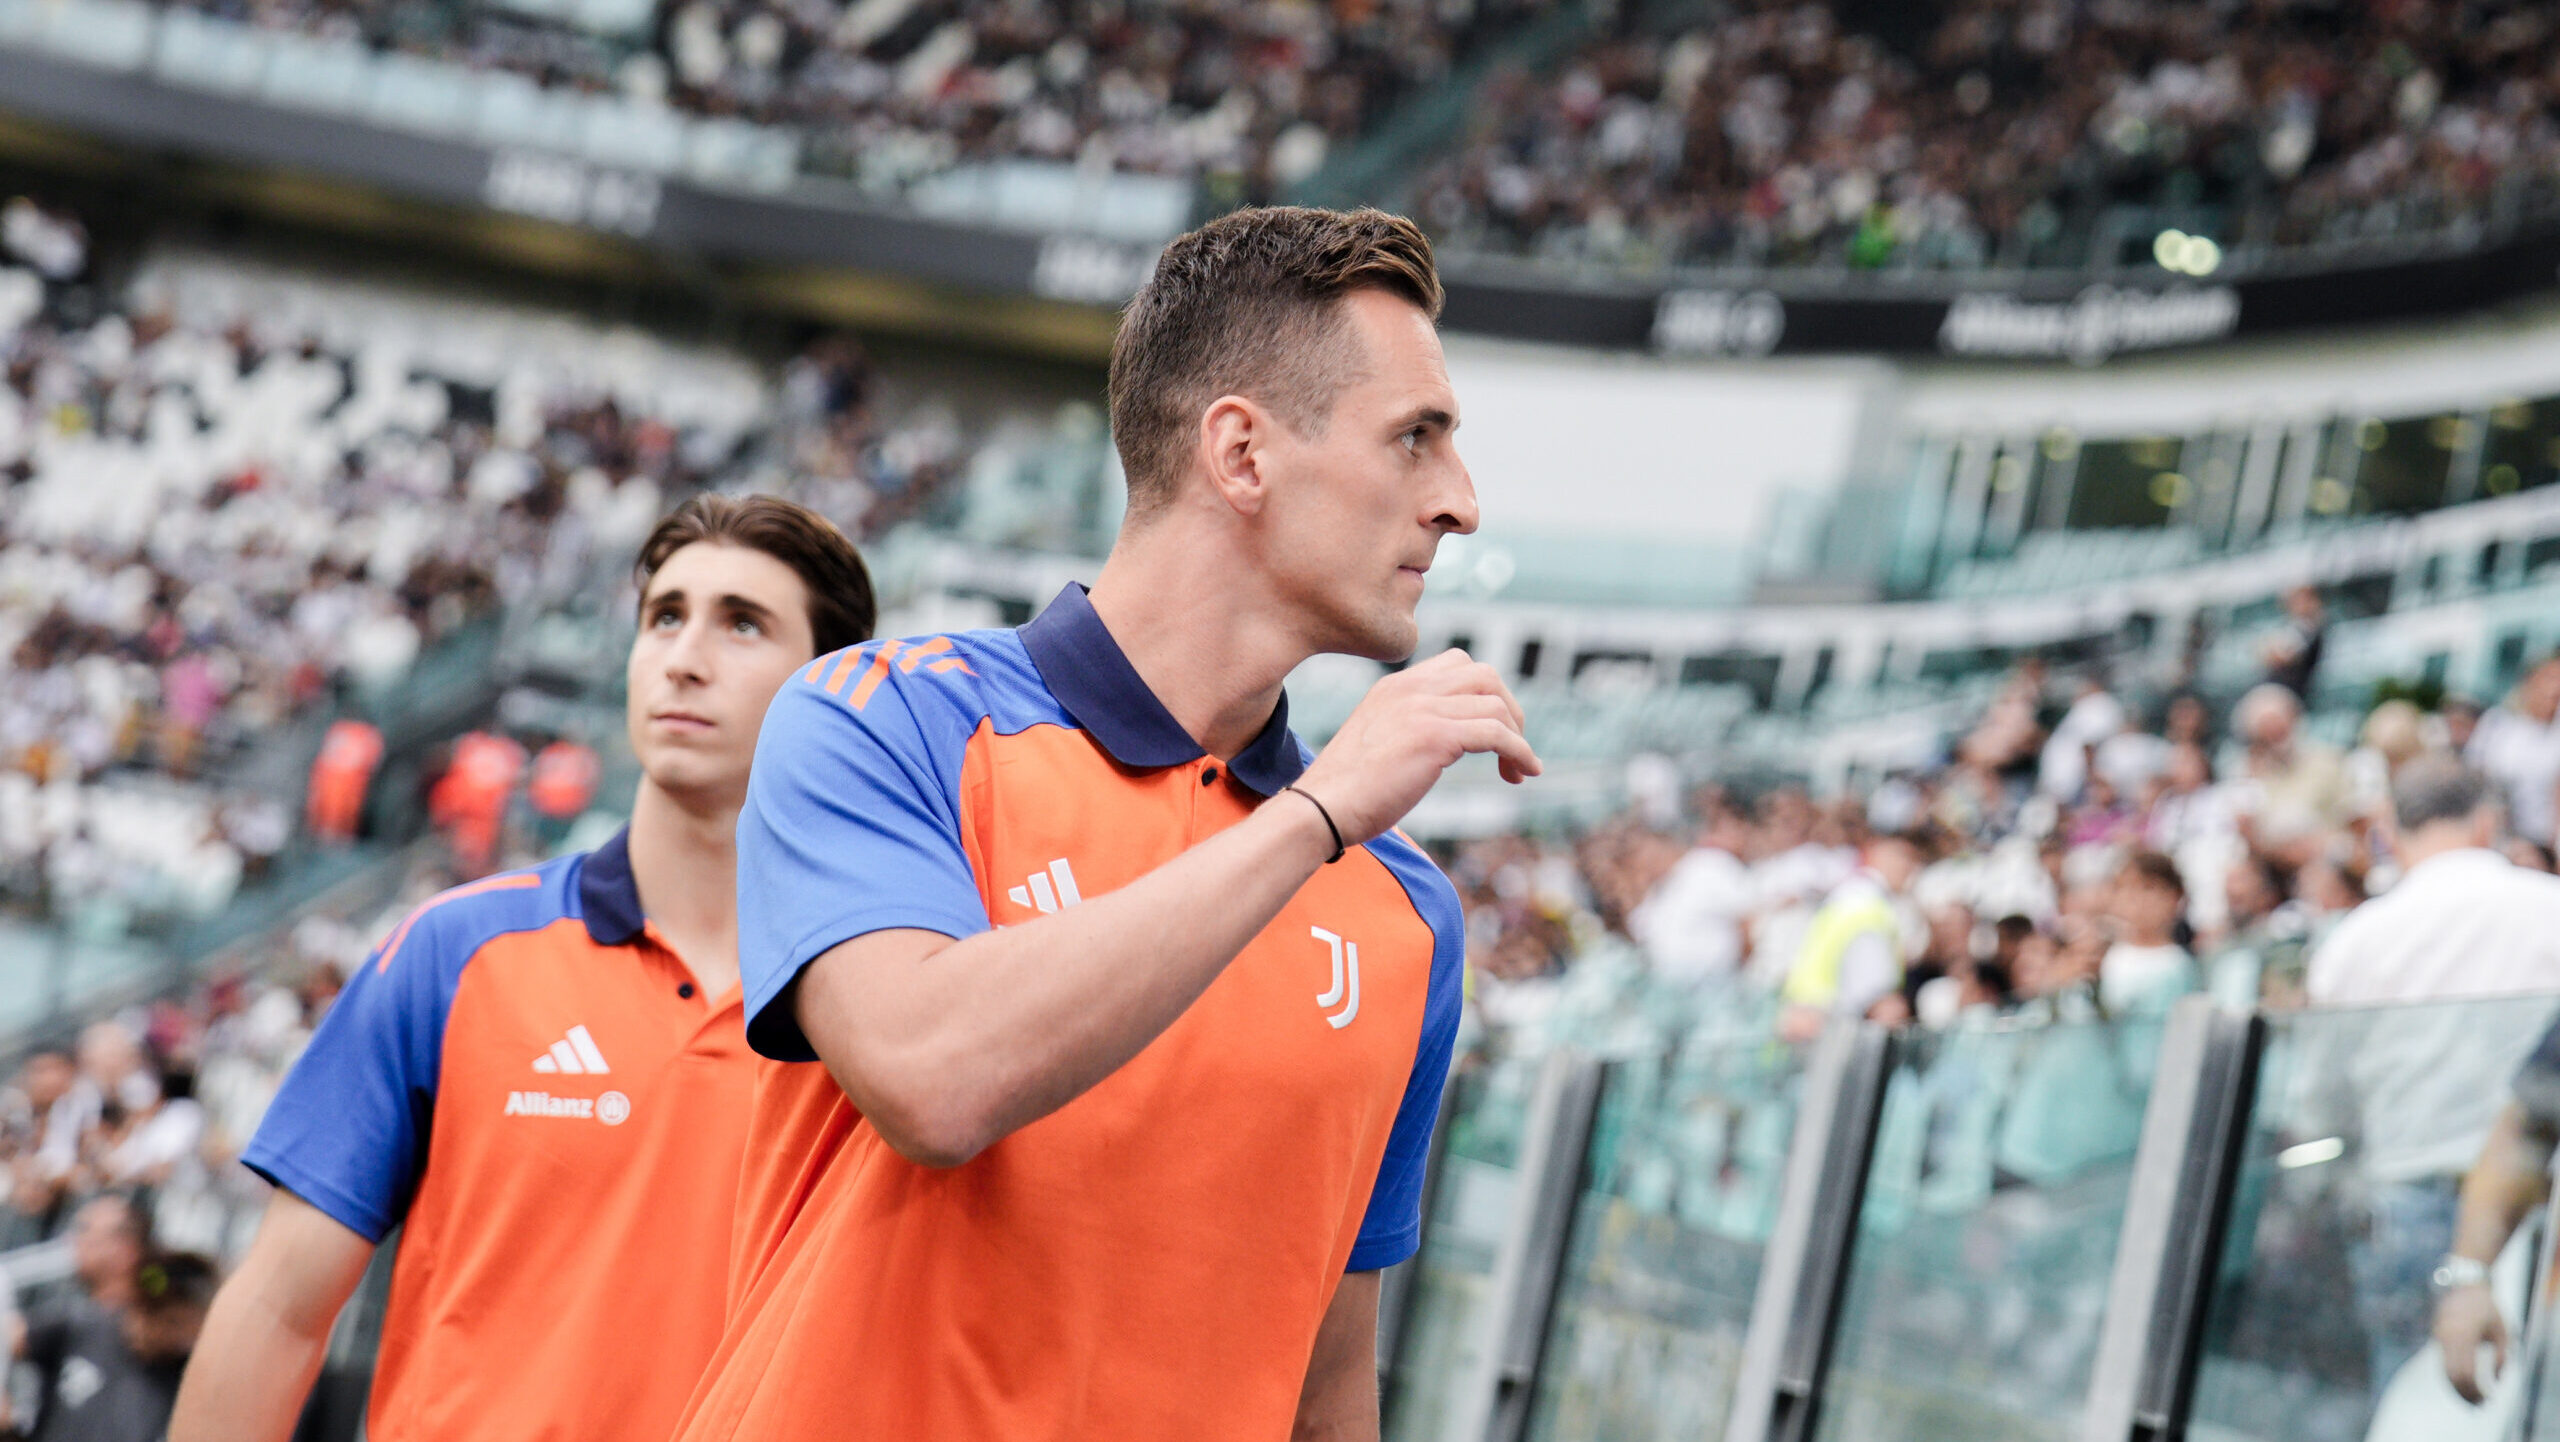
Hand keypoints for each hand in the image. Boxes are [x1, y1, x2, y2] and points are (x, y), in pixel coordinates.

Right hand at [1294, 650, 1539, 843]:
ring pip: (1496, 704)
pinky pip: (1496, 733)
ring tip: (1518, 770)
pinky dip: (1520, 751)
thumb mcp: (1378, 742)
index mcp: (1395, 686)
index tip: (1492, 730)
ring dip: (1518, 737)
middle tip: (1513, 747)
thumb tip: (1445, 745)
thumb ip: (1408, 729)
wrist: (1321, 808)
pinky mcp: (1434, 736)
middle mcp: (1410, 688)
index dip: (1485, 694)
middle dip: (1510, 709)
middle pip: (1485, 675)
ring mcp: (1422, 708)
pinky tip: (1524, 772)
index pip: (1458, 664)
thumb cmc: (1345, 790)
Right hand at [2437, 1282, 2506, 1403]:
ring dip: (2458, 1388)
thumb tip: (2497, 1380)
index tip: (2488, 1398)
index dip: (2476, 1389)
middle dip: (2465, 1393)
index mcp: (2464, 1335)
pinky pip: (2444, 1362)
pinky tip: (2464, 1385)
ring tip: (2473, 1399)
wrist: (2464, 1284)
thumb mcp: (2503, 1332)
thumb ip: (2503, 1357)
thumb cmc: (2487, 1308)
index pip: (2466, 1372)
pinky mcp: (2438, 1337)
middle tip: (2480, 1404)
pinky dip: (2453, 1377)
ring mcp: (2440, 1336)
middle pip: (2452, 1375)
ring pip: (2445, 1370)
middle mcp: (2447, 1337)